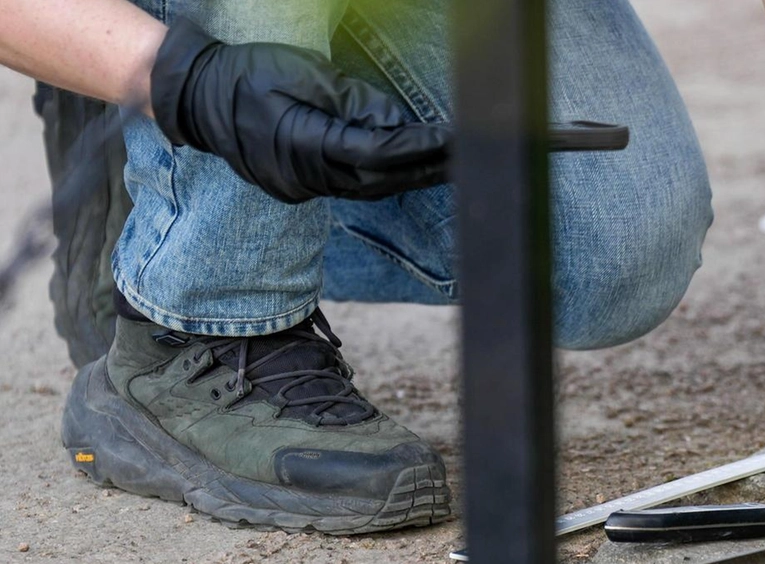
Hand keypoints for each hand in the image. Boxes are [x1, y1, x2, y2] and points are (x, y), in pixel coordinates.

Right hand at [149, 18, 448, 202]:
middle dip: (424, 169)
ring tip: (448, 164)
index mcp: (301, 144)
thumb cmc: (246, 75)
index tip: (450, 139)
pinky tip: (409, 169)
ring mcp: (298, 187)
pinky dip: (383, 178)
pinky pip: (352, 187)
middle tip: (466, 157)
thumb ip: (351, 101)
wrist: (196, 98)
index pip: (374, 154)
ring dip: (408, 177)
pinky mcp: (298, 188)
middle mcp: (302, 176)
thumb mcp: (301, 72)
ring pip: (367, 188)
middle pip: (378, 180)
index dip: (416, 149)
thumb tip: (395, 122)